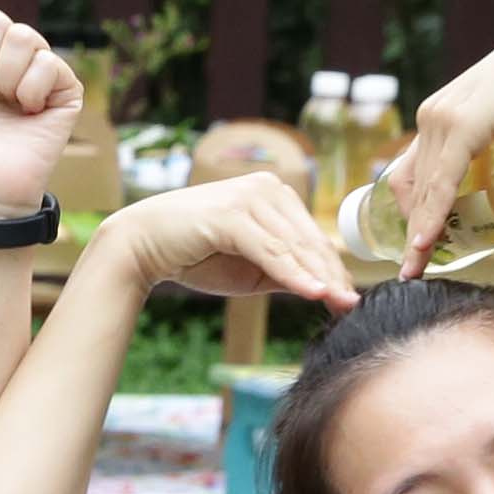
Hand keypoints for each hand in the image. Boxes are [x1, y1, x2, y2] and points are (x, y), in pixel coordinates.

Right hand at [97, 166, 357, 308]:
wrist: (142, 245)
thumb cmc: (195, 255)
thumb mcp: (250, 268)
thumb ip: (283, 272)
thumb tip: (323, 289)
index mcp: (274, 195)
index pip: (312, 237)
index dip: (333, 270)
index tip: (349, 300)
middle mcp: (267, 187)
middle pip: (309, 240)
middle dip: (333, 276)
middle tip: (352, 306)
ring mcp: (250, 197)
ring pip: (294, 246)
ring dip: (319, 277)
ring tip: (340, 303)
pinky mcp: (233, 214)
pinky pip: (271, 251)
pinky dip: (293, 274)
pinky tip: (313, 293)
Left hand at [378, 15, 493, 278]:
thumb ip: (489, 142)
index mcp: (435, 116)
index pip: (411, 173)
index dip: (411, 211)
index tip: (414, 244)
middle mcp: (430, 118)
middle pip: (412, 186)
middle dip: (410, 231)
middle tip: (411, 269)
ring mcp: (443, 120)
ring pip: (425, 189)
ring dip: (419, 232)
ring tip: (415, 268)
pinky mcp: (463, 126)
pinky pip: (442, 179)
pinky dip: (432, 212)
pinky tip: (425, 239)